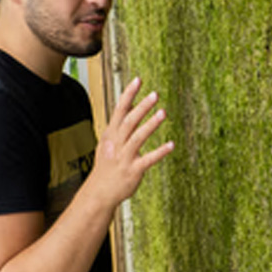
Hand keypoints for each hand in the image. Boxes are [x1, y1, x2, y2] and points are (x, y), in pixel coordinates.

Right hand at [88, 77, 174, 206]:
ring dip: (150, 124)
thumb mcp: (109, 142)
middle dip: (142, 107)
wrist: (99, 192)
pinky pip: (148, 159)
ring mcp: (124, 157)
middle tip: (155, 94)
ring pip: (137, 138)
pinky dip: (160, 152)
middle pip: (129, 121)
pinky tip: (172, 145)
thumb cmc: (107, 165)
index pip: (120, 110)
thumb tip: (131, 104)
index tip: (138, 79)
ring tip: (163, 112)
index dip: (129, 94)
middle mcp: (117, 144)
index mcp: (111, 134)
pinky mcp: (133, 170)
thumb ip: (120, 124)